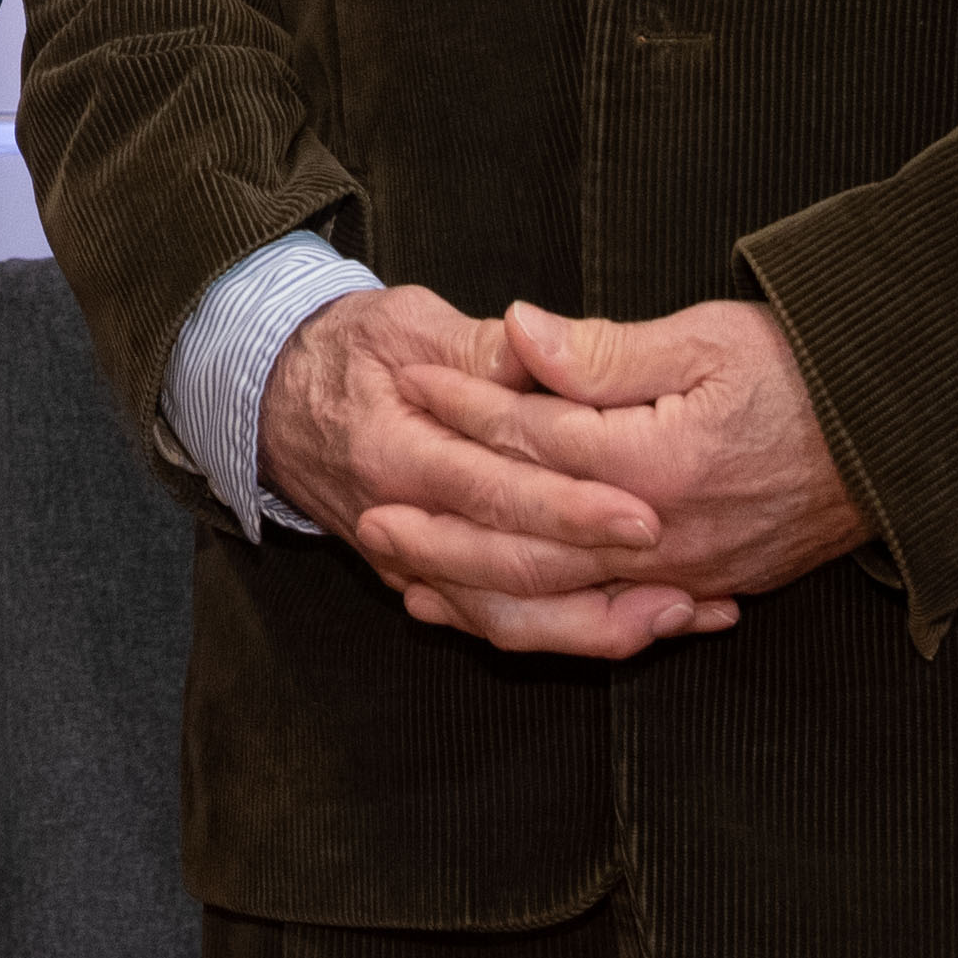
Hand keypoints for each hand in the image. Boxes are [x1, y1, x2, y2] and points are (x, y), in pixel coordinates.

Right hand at [256, 284, 690, 654]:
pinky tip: (636, 626)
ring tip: (678, 614)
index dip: (569, 507)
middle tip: (686, 578)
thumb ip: (483, 350)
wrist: (270, 398)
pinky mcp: (425, 582)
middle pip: (505, 573)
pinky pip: (497, 626)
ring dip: (594, 628)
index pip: (489, 491)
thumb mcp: (409, 324)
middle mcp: (397, 522)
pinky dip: (566, 633)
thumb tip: (545, 348)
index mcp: (394, 451)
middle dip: (601, 579)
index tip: (645, 511)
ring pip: (503, 621)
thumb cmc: (349, 350)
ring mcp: (408, 565)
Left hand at [364, 298, 873, 655]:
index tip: (409, 381)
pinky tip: (486, 610)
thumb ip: (604, 353)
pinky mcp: (699, 590)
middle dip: (442, 528)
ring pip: (555, 600)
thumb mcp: (708, 339)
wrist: (902, 441)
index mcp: (658, 463)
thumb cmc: (806, 374)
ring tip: (404, 574)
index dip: (466, 407)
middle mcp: (664, 536)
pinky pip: (599, 623)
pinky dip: (537, 622)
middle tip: (368, 512)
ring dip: (474, 589)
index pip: (535, 439)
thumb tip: (518, 334)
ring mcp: (682, 574)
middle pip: (526, 543)